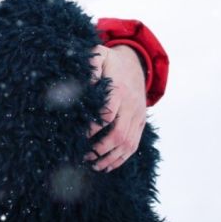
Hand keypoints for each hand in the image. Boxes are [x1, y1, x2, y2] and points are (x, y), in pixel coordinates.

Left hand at [84, 45, 146, 171]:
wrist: (136, 63)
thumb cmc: (112, 61)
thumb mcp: (100, 55)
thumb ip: (91, 65)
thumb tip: (84, 81)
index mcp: (119, 91)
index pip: (108, 114)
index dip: (94, 128)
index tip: (80, 136)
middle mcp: (131, 106)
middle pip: (119, 133)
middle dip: (101, 148)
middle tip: (84, 155)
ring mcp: (138, 116)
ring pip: (128, 143)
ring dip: (111, 158)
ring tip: (94, 166)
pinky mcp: (140, 122)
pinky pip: (134, 144)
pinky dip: (122, 158)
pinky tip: (108, 166)